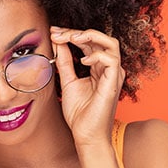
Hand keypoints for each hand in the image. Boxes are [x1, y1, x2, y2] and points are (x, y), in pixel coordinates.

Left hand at [50, 26, 125, 146]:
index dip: (71, 34)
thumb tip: (58, 42)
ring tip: (72, 38)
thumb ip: (65, 62)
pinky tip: (83, 61)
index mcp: (99, 68)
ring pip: (110, 43)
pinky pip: (111, 59)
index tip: (53, 32)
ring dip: (90, 36)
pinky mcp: (114, 82)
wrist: (85, 135)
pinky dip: (96, 55)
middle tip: (57, 33)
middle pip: (99, 38)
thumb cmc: (80, 113)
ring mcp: (114, 75)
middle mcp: (109, 69)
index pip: (89, 43)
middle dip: (77, 32)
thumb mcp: (67, 81)